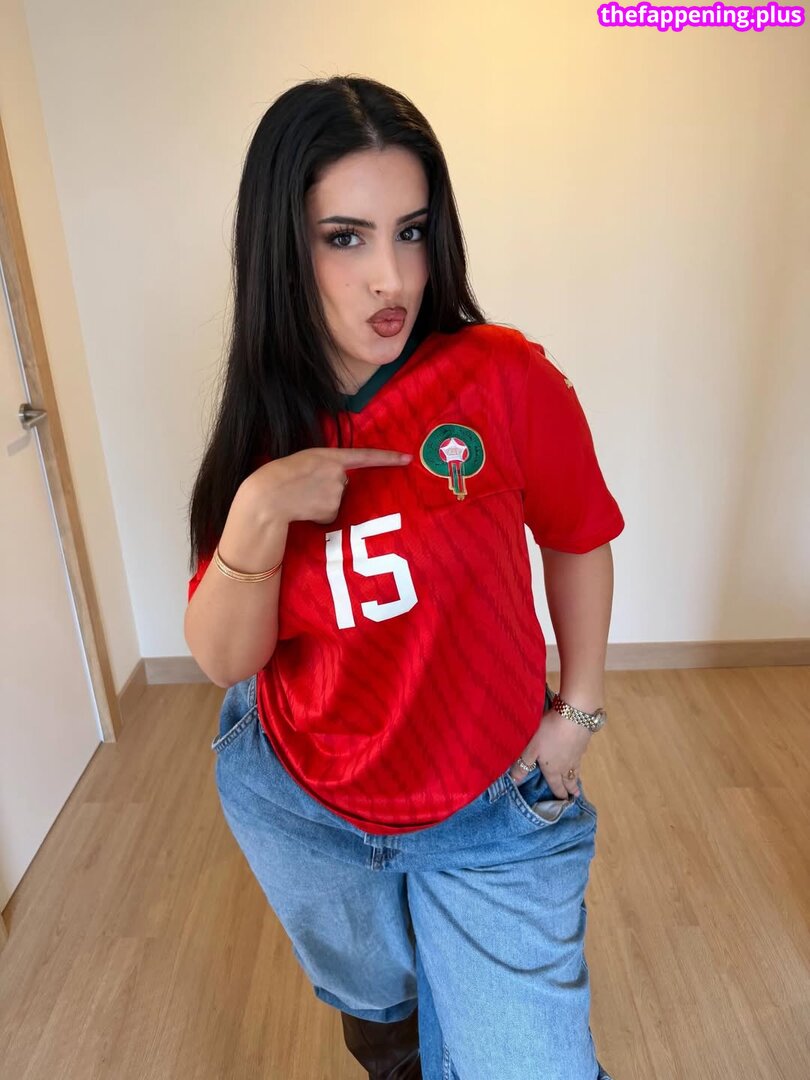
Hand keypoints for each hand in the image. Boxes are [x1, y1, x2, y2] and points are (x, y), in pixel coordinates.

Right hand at [244, 447, 412, 526]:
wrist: (267, 496)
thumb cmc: (279, 475)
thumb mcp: (304, 459)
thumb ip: (325, 465)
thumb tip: (340, 480)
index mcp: (330, 456)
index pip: (366, 456)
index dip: (389, 458)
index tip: (408, 458)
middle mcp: (338, 474)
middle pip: (344, 482)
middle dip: (329, 486)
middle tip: (306, 487)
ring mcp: (337, 493)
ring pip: (337, 499)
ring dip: (323, 501)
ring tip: (302, 498)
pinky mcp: (333, 511)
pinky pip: (331, 514)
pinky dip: (320, 514)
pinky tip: (305, 509)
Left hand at [507, 707, 593, 798]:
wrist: (574, 716)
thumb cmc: (549, 733)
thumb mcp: (531, 748)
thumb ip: (523, 764)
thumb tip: (515, 782)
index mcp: (553, 768)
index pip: (555, 784)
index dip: (558, 793)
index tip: (563, 801)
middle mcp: (566, 765)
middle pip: (569, 779)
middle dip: (570, 788)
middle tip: (574, 796)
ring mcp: (577, 755)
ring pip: (576, 769)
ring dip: (576, 777)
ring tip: (577, 782)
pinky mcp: (584, 744)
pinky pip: (580, 757)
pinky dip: (579, 761)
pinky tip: (578, 757)